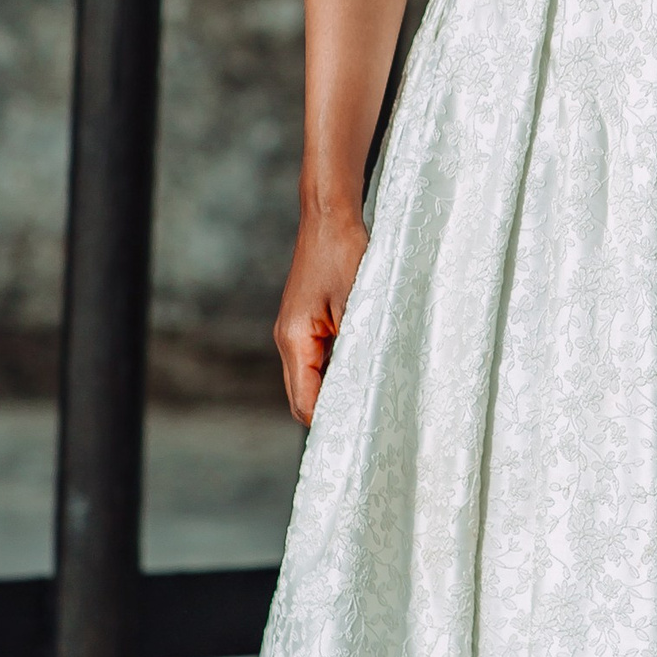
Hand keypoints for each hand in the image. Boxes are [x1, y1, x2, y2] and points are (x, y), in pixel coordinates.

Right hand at [275, 202, 368, 424]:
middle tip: (369, 431)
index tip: (359, 439)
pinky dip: (334, 375)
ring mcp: (294, 333)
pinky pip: (316, 362)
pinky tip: (362, 376)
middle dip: (330, 416)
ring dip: (334, 396)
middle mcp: (288, 341)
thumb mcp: (358, 304)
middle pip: (302, 399)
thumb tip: (367, 389)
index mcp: (295, 341)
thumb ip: (358, 348)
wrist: (330, 216)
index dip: (330, 424)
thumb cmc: (345, 254)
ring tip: (368, 410)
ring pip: (310, 382)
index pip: (306, 403)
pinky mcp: (305, 324)